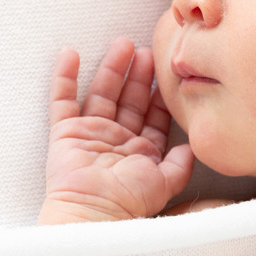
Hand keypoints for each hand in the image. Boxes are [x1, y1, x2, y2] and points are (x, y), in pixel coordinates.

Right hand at [37, 38, 193, 223]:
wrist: (94, 212)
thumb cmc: (130, 202)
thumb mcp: (165, 182)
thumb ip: (181, 164)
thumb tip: (193, 144)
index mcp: (140, 152)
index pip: (152, 117)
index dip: (160, 95)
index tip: (169, 71)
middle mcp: (116, 140)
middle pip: (129, 99)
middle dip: (139, 75)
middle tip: (147, 50)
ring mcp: (90, 135)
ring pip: (102, 93)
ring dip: (111, 68)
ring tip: (122, 44)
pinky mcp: (65, 133)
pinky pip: (62, 100)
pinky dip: (64, 77)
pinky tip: (70, 53)